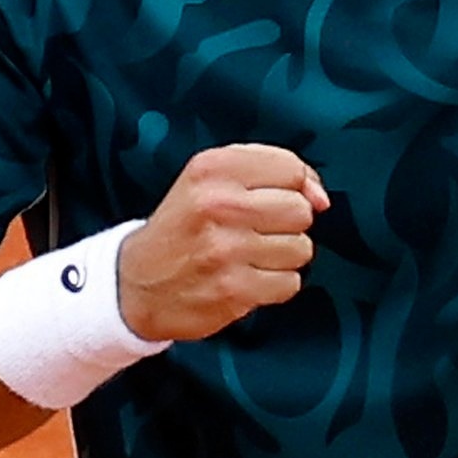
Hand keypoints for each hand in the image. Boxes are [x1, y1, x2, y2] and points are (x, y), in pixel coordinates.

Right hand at [117, 144, 329, 341]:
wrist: (135, 284)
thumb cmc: (184, 226)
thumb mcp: (210, 179)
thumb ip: (270, 171)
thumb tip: (321, 198)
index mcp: (212, 168)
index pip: (289, 168)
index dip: (296, 186)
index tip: (277, 199)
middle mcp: (218, 205)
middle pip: (300, 210)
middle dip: (288, 224)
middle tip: (256, 231)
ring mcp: (226, 250)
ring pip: (301, 248)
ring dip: (283, 256)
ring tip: (249, 256)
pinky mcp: (234, 290)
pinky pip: (290, 283)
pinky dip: (275, 285)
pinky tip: (247, 278)